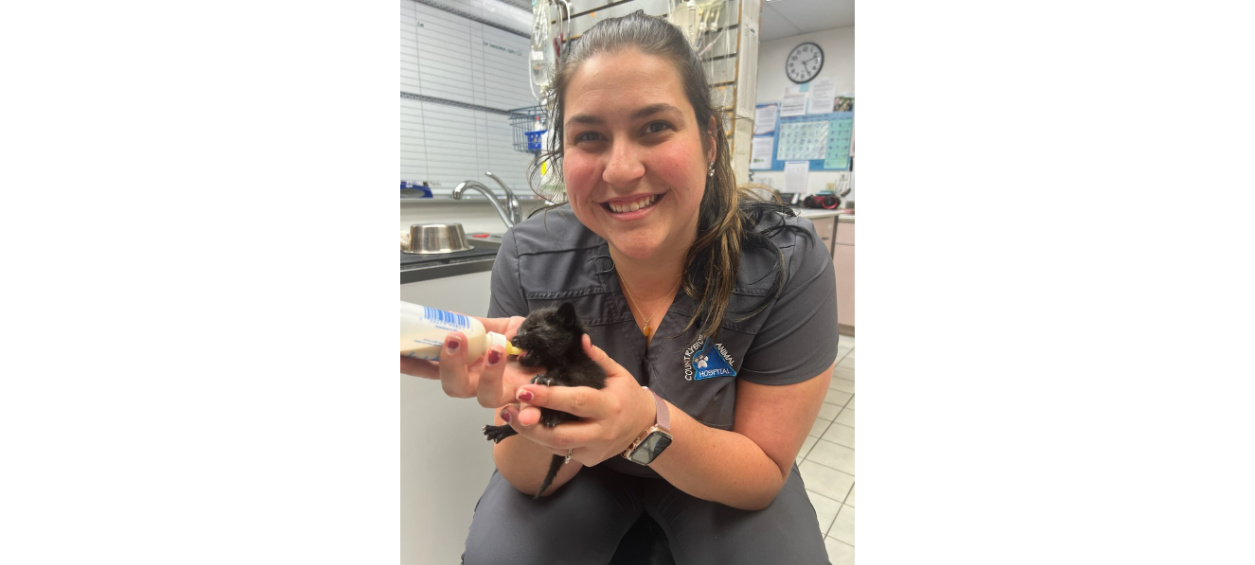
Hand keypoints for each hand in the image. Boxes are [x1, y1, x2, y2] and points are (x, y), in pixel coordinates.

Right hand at [399, 315, 537, 407]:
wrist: (568, 355)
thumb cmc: (535, 343)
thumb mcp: (506, 327)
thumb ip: (480, 325)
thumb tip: (449, 317)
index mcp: (472, 366)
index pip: (436, 368)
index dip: (414, 364)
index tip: (395, 355)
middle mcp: (484, 384)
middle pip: (455, 387)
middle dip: (450, 364)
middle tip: (454, 338)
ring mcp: (508, 395)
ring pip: (487, 397)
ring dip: (489, 373)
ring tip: (499, 347)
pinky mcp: (533, 402)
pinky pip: (527, 414)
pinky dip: (526, 414)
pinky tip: (528, 411)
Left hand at [499, 335, 657, 465]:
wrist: (645, 428)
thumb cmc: (628, 396)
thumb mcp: (618, 373)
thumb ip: (597, 357)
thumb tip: (579, 339)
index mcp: (609, 407)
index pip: (576, 402)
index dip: (550, 397)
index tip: (525, 390)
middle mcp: (602, 431)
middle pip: (561, 433)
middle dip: (531, 423)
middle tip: (509, 408)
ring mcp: (594, 449)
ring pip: (556, 446)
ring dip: (530, 433)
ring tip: (510, 416)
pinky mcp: (588, 460)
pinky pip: (560, 451)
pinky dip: (541, 439)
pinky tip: (527, 425)